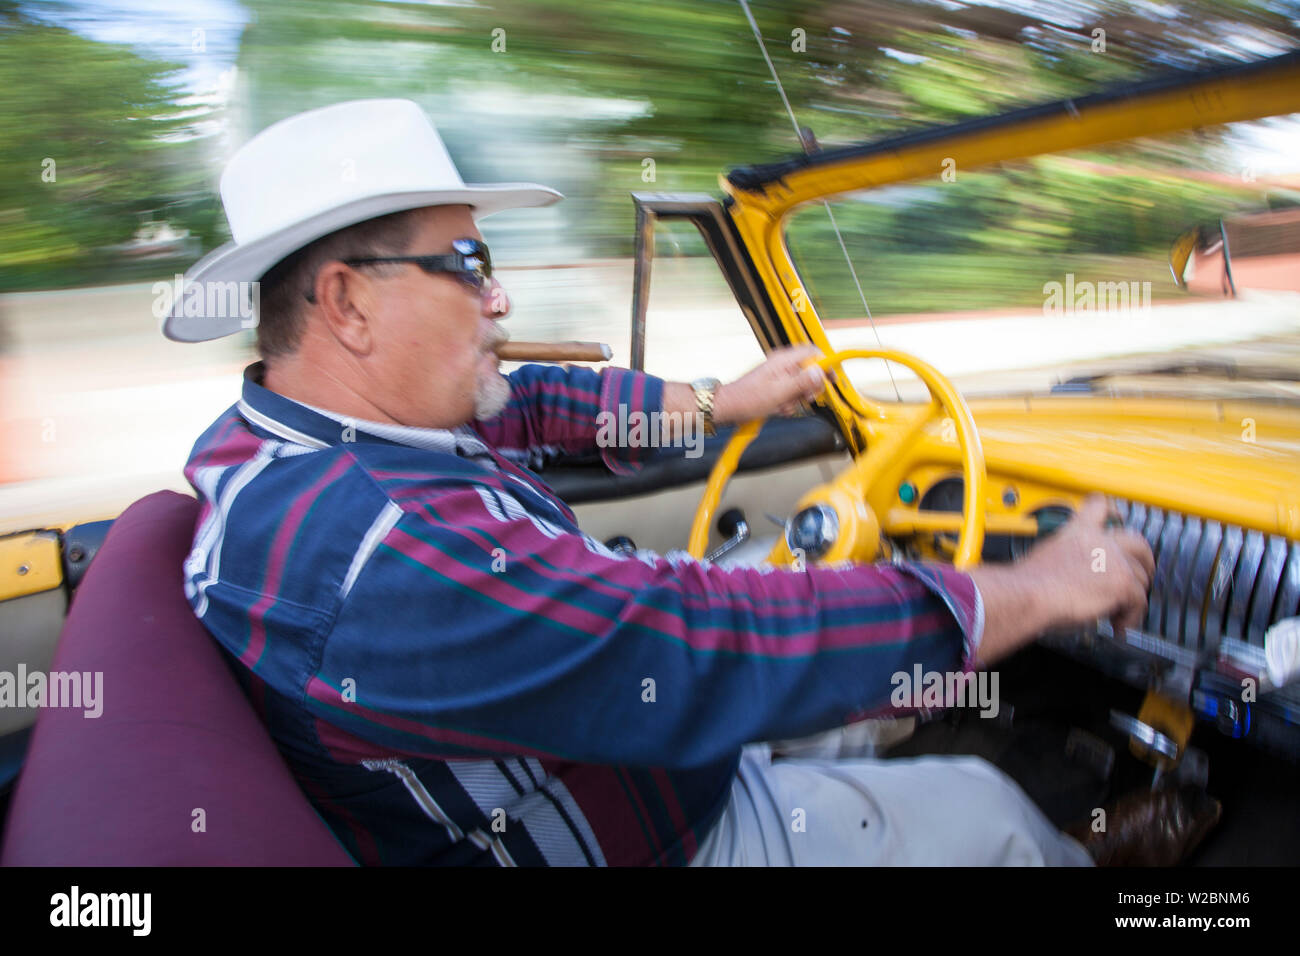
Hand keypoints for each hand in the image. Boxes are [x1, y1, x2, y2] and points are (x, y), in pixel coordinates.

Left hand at [714, 345, 826, 422]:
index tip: (832, 379)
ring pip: (801, 384)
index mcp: (784, 360)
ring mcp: (778, 375)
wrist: (727, 407)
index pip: (813, 353)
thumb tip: (820, 372)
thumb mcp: (779, 393)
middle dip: (810, 387)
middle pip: (810, 371)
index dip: (826, 365)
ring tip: (785, 406)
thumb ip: (802, 382)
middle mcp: (782, 364)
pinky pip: (790, 392)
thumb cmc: (747, 399)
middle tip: (805, 398)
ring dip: (798, 398)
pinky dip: (789, 402)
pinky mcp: (775, 385)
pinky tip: (779, 408)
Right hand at [1020, 493, 1154, 633]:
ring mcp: (1114, 562)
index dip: (1113, 512)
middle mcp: (1100, 542)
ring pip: (1140, 579)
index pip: (1100, 506)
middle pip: (1138, 542)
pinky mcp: (1122, 584)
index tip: (1118, 518)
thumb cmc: (1029, 583)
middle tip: (1141, 574)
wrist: (1028, 594)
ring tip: (1118, 612)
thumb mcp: (1047, 555)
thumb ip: (1069, 556)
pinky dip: (1131, 617)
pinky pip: (1139, 603)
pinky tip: (1118, 625)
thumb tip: (1075, 572)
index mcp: (1078, 531)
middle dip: (1144, 560)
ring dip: (1133, 597)